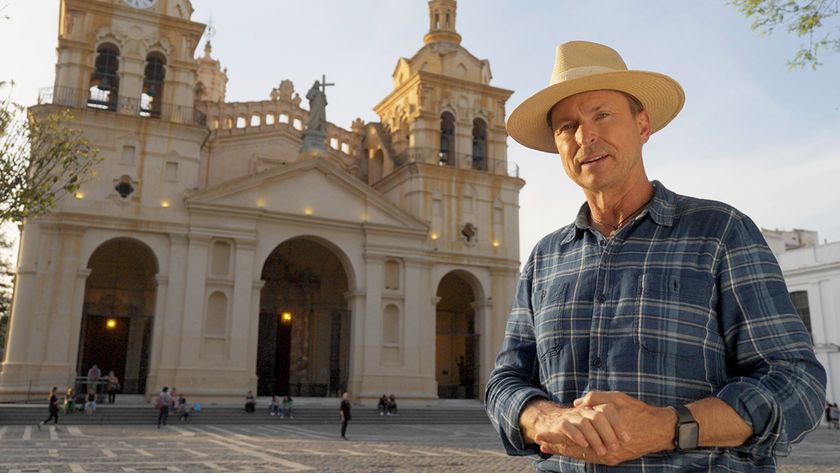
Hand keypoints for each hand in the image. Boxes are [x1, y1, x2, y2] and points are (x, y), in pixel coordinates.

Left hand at [535, 391, 674, 464]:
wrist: (660, 429)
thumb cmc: (638, 412)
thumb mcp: (616, 399)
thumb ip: (595, 399)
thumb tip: (577, 404)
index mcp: (601, 436)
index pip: (572, 439)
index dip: (555, 438)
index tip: (540, 436)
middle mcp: (604, 451)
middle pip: (573, 450)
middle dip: (555, 446)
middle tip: (539, 443)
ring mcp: (609, 457)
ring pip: (581, 455)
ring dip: (565, 450)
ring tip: (549, 447)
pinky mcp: (614, 458)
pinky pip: (592, 456)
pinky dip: (580, 452)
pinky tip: (570, 448)